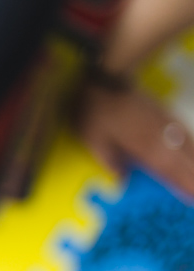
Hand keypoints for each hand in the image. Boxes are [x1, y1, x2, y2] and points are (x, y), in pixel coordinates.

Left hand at [76, 82, 193, 197]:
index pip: (169, 171)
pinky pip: (186, 135)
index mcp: (145, 147)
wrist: (109, 77)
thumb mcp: (94, 140)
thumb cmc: (96, 111)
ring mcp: (167, 125)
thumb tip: (122, 180)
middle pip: (186, 162)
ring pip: (191, 148)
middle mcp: (161, 137)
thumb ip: (110, 160)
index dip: (183, 186)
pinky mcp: (167, 115)